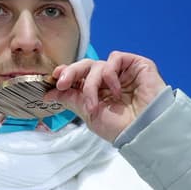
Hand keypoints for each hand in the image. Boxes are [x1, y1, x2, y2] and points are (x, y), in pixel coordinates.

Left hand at [44, 51, 166, 142]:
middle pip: (85, 66)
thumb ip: (70, 99)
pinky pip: (115, 59)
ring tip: (94, 104)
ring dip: (91, 84)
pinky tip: (116, 91)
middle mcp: (108, 80)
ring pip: (97, 64)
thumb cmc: (120, 127)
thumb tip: (48, 94)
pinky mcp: (136, 65)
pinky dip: (110, 74)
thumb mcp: (88, 113)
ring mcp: (122, 72)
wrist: (142, 130)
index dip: (65, 74)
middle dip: (70, 73)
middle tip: (61, 83)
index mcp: (97, 90)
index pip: (78, 76)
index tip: (52, 81)